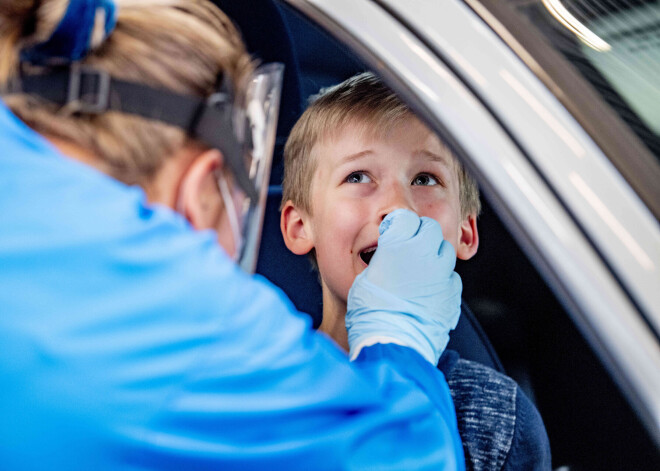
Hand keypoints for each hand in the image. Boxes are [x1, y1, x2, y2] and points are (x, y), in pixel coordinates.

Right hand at [346, 209, 461, 363]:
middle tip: (407, 249)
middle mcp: (425, 252)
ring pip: (444, 250)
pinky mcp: (453, 292)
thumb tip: (386, 257)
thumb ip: (382, 260)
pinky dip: (441, 281)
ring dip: (433, 256)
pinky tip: (427, 293)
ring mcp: (443, 272)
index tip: (392, 234)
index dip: (398, 227)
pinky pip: (450, 277)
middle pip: (430, 228)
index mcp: (399, 244)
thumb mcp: (365, 278)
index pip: (405, 219)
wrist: (394, 343)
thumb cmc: (371, 313)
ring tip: (418, 272)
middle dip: (420, 235)